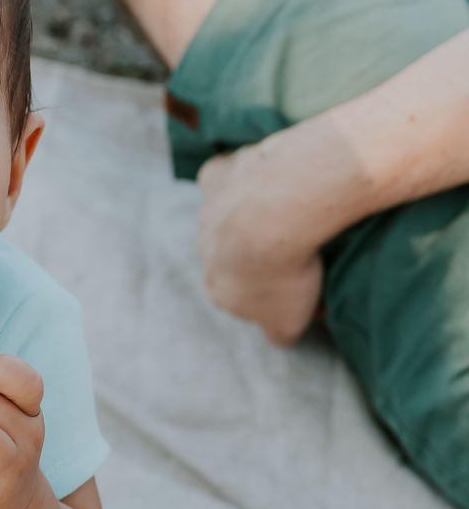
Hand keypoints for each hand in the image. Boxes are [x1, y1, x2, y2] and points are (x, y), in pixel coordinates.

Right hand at [197, 139, 324, 345]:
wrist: (278, 210)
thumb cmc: (284, 271)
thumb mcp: (288, 323)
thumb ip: (279, 333)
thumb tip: (282, 334)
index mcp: (218, 289)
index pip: (244, 295)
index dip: (274, 290)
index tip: (304, 283)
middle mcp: (205, 251)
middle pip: (235, 254)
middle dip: (262, 252)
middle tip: (304, 247)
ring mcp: (208, 212)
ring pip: (229, 215)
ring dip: (255, 214)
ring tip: (297, 210)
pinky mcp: (218, 175)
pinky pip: (226, 176)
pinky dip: (242, 176)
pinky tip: (268, 175)